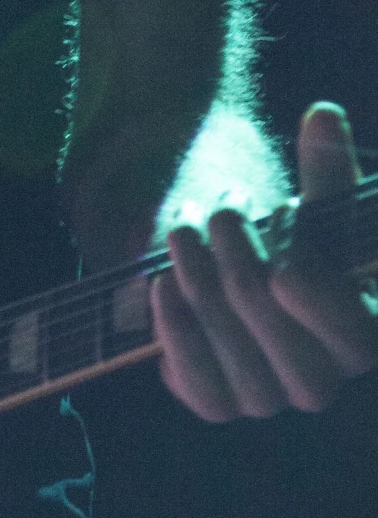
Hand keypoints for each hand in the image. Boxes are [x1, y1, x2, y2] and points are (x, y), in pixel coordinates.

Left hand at [154, 103, 377, 422]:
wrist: (233, 273)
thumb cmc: (290, 235)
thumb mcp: (316, 201)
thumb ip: (326, 165)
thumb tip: (323, 115)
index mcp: (364, 334)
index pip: (356, 332)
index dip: (321, 302)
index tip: (285, 256)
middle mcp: (321, 380)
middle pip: (272, 321)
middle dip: (239, 255)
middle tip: (223, 208)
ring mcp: (266, 398)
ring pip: (224, 337)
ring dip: (197, 270)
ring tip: (186, 224)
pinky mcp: (216, 402)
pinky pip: (190, 374)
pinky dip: (173, 322)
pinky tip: (160, 279)